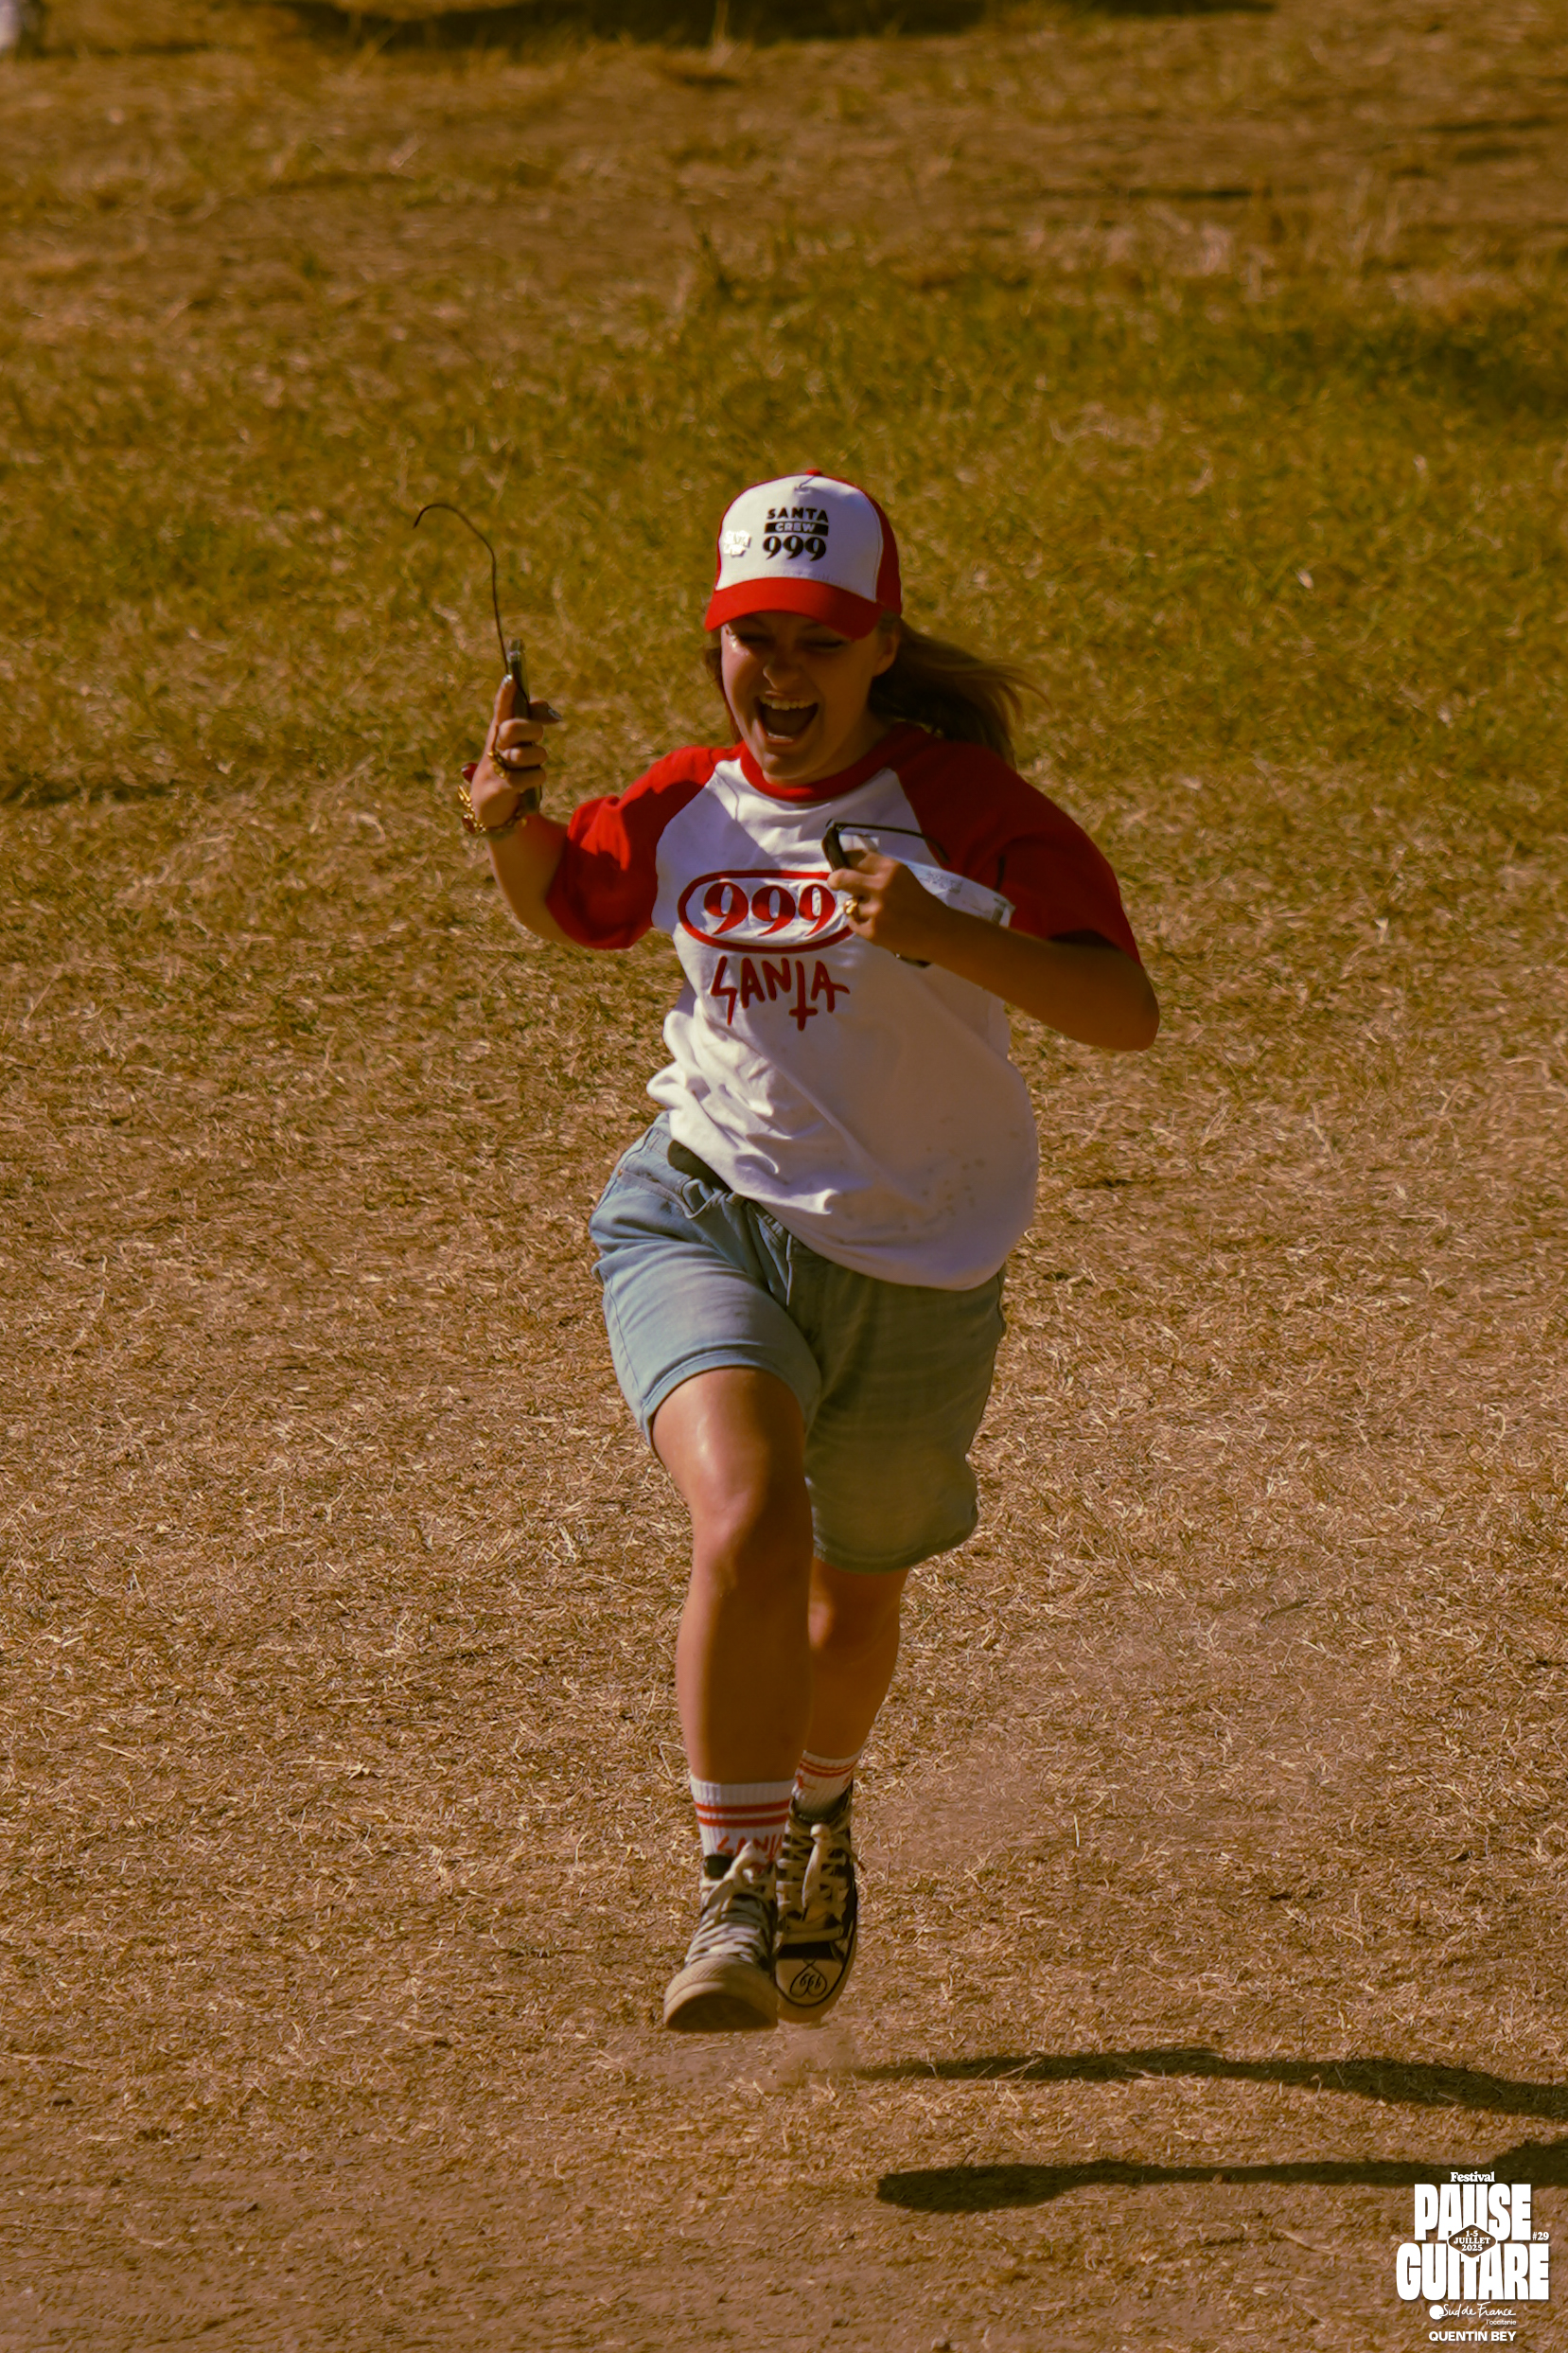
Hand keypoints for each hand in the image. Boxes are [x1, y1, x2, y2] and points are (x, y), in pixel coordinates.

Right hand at [472, 673, 560, 825]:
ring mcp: (495, 766)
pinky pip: (528, 777)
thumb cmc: (510, 766)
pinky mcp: (500, 787)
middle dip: (532, 729)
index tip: (511, 679)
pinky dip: (537, 777)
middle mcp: (494, 745)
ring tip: (532, 764)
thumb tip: (554, 714)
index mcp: (498, 729)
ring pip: (523, 754)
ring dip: (537, 757)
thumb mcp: (519, 740)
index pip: (500, 707)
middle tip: (538, 735)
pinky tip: (531, 780)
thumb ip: (533, 718)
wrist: (488, 805)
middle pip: (512, 728)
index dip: (505, 693)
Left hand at [827, 847, 952, 962]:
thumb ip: (879, 871)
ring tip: (877, 913)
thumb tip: (849, 865)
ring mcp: (875, 911)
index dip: (846, 860)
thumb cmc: (921, 903)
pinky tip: (876, 924)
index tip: (843, 864)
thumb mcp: (903, 877)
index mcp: (891, 869)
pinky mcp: (872, 931)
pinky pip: (852, 923)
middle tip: (835, 882)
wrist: (938, 932)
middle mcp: (880, 887)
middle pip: (842, 877)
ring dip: (857, 907)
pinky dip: (860, 923)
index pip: (856, 857)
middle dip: (835, 879)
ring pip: (850, 904)